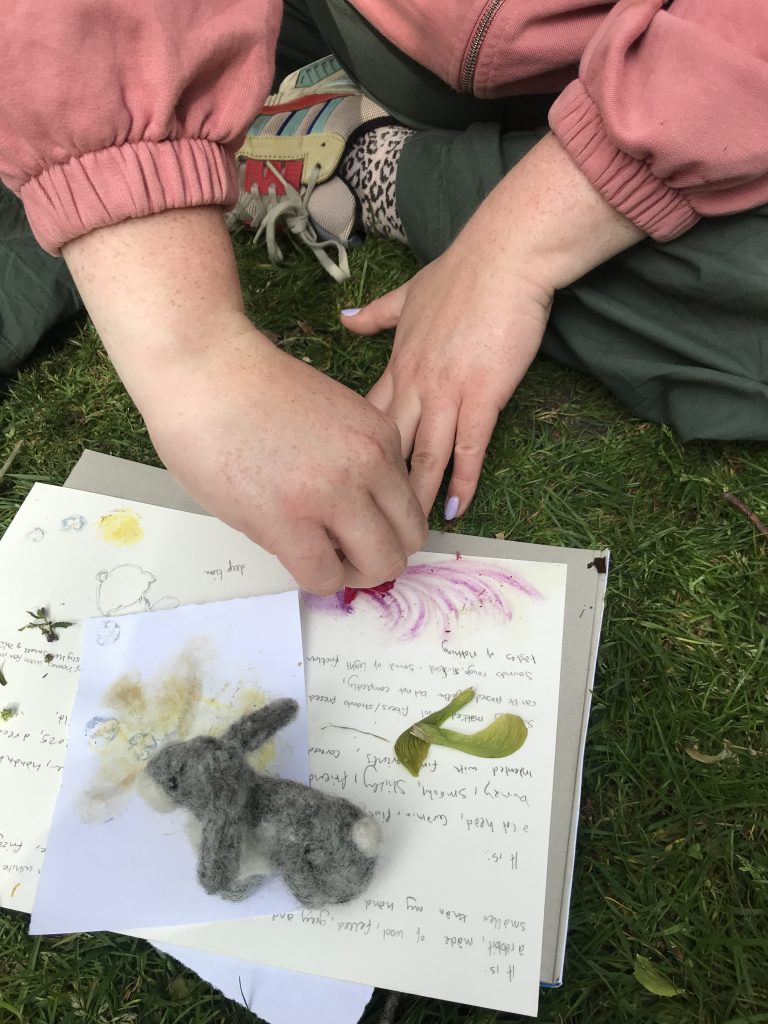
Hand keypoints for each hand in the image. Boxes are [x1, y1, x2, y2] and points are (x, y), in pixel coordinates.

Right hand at [62, 207, 425, 594]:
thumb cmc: (250, 389)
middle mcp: (368, 465)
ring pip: (379, 566)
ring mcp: (330, 495)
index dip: (386, 524)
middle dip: (380, 555)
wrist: (203, 368)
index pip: (411, 503)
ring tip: (322, 558)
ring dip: (353, 573)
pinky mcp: (286, 522)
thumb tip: (355, 510)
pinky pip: (323, 577)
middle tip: (345, 552)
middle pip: (409, 541)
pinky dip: (315, 577)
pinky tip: (293, 554)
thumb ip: (353, 460)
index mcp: (381, 436)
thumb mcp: (332, 417)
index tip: (357, 526)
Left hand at [343, 246, 551, 518]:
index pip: (368, 418)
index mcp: (398, 364)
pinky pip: (469, 449)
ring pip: (424, 456)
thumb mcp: (409, 294)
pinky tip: (455, 510)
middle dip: (377, 487)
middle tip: (366, 521)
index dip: (356, 452)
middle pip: (388, 448)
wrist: (504, 258)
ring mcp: (447, 392)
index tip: (343, 481)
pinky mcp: (482, 396)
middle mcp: (415, 384)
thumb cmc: (462, 274)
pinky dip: (462, 482)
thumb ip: (377, 314)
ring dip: (414, 497)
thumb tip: (345, 318)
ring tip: (406, 534)